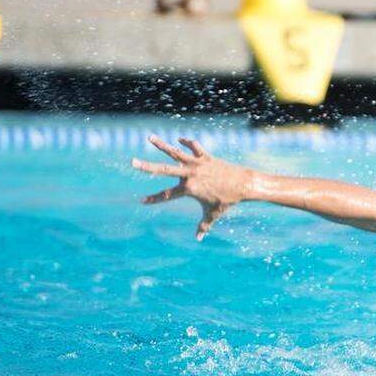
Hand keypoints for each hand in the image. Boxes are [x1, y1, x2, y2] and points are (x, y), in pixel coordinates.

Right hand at [132, 136, 254, 240]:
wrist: (243, 184)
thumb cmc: (227, 201)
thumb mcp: (213, 214)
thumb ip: (203, 226)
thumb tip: (198, 238)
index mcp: (189, 189)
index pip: (166, 195)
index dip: (154, 199)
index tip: (142, 201)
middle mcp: (190, 174)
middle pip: (164, 170)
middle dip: (147, 167)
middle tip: (132, 162)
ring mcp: (197, 163)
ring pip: (175, 152)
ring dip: (161, 145)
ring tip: (149, 137)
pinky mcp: (205, 157)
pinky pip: (194, 147)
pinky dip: (187, 143)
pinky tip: (180, 140)